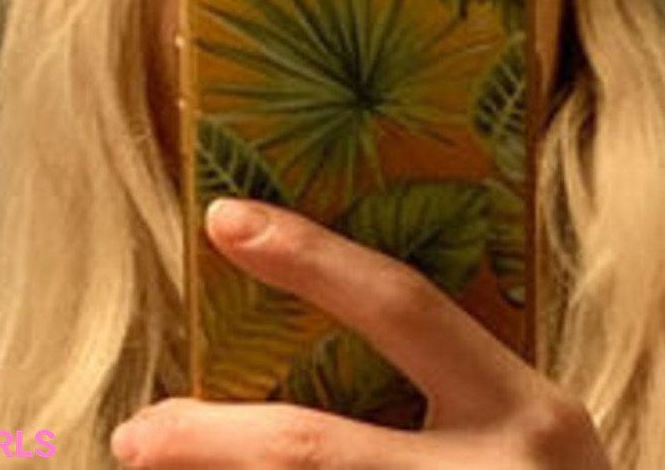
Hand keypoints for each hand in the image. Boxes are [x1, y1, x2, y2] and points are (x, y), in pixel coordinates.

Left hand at [112, 198, 610, 467]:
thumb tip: (313, 339)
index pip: (404, 307)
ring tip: (156, 467)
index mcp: (527, 412)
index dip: (311, 257)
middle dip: (210, 439)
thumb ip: (449, 388)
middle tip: (138, 431)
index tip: (225, 220)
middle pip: (317, 453)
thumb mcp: (524, 433)